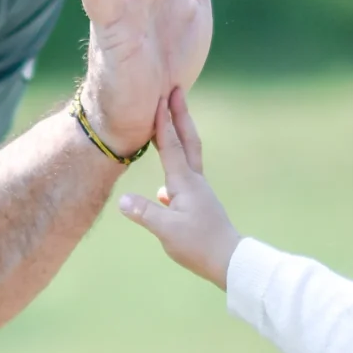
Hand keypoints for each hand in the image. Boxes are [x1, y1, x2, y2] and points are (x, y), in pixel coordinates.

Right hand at [117, 89, 239, 287]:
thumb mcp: (167, 231)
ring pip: (187, 157)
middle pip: (187, 141)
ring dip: (179, 137)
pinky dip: (175, 172)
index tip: (159, 96)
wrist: (229, 260)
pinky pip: (184, 180)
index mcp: (185, 183)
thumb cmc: (199, 245)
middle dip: (180, 115)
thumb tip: (122, 201)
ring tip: (171, 124)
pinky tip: (164, 190)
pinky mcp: (199, 205)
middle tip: (176, 91)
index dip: (163, 121)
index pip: (171, 145)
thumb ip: (144, 213)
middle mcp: (194, 182)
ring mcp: (199, 193)